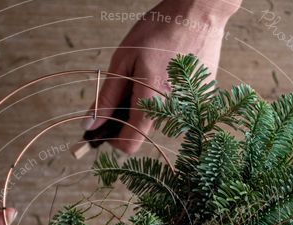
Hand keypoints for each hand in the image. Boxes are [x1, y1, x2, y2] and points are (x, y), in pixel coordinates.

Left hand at [84, 0, 238, 153]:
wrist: (200, 12)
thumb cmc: (160, 30)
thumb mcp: (123, 61)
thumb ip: (106, 97)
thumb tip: (90, 125)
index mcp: (152, 105)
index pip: (129, 144)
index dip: (113, 137)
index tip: (107, 123)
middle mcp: (174, 112)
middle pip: (144, 128)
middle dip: (131, 112)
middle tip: (131, 82)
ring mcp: (192, 107)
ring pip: (161, 116)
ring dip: (151, 102)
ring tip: (153, 71)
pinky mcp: (203, 98)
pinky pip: (178, 105)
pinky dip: (169, 93)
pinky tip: (169, 70)